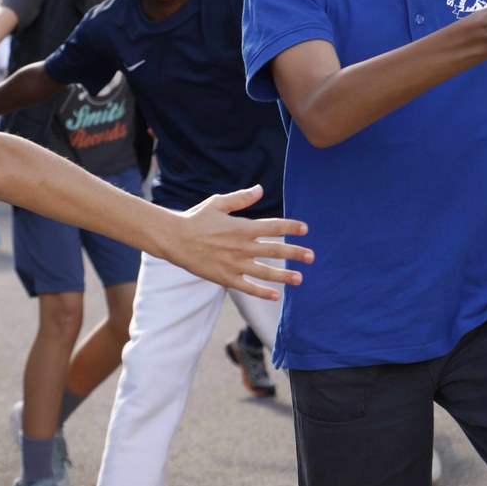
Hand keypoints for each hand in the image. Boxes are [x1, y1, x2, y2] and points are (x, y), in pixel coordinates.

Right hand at [169, 185, 313, 299]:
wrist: (174, 239)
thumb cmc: (196, 218)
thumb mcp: (218, 203)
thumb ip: (241, 198)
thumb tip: (260, 189)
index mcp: (241, 227)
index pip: (273, 227)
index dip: (290, 227)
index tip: (305, 228)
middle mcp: (241, 247)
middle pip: (274, 250)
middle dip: (295, 253)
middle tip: (311, 256)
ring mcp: (234, 264)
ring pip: (265, 272)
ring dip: (284, 275)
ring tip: (300, 278)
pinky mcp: (226, 278)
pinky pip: (248, 287)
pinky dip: (263, 292)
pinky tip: (276, 295)